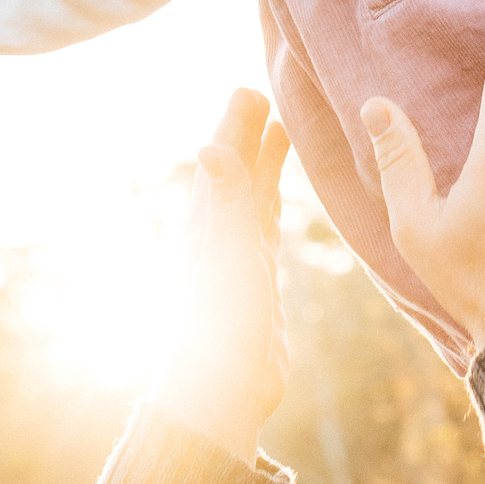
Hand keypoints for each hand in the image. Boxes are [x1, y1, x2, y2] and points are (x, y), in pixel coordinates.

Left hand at [149, 89, 293, 462]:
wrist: (222, 394)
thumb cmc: (219, 328)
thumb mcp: (226, 257)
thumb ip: (226, 201)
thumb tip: (211, 145)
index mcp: (204, 225)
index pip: (222, 161)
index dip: (235, 125)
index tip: (250, 89)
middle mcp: (217, 235)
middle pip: (235, 171)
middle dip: (247, 133)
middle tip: (263, 94)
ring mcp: (237, 258)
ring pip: (252, 196)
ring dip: (263, 163)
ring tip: (280, 130)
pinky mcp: (256, 282)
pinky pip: (267, 228)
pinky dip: (274, 203)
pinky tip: (278, 199)